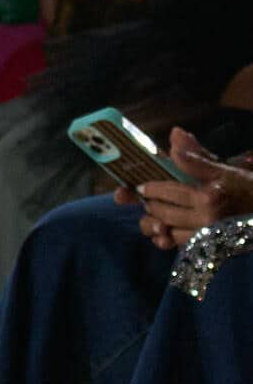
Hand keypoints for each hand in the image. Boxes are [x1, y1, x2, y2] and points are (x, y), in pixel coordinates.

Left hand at [113, 127, 252, 248]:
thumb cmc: (248, 189)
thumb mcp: (224, 170)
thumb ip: (197, 157)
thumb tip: (175, 135)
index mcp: (208, 197)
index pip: (169, 192)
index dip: (151, 189)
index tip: (140, 186)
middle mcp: (206, 219)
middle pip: (165, 214)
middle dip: (150, 205)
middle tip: (145, 199)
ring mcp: (207, 236)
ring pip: (169, 234)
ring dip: (155, 225)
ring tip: (152, 215)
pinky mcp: (208, 248)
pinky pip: (180, 246)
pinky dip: (167, 240)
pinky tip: (163, 233)